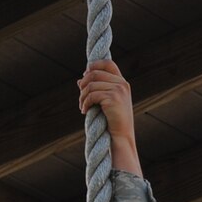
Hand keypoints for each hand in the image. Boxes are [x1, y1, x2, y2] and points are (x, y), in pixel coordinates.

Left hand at [77, 60, 141, 175]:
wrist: (121, 138)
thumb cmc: (113, 123)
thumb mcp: (105, 103)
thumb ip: (96, 89)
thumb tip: (79, 81)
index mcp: (122, 83)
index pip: (108, 63)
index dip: (94, 65)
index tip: (85, 76)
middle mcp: (122, 84)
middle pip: (94, 73)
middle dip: (83, 84)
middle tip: (81, 97)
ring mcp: (119, 90)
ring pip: (90, 84)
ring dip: (82, 96)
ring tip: (82, 106)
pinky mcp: (113, 98)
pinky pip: (91, 95)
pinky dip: (84, 103)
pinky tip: (84, 111)